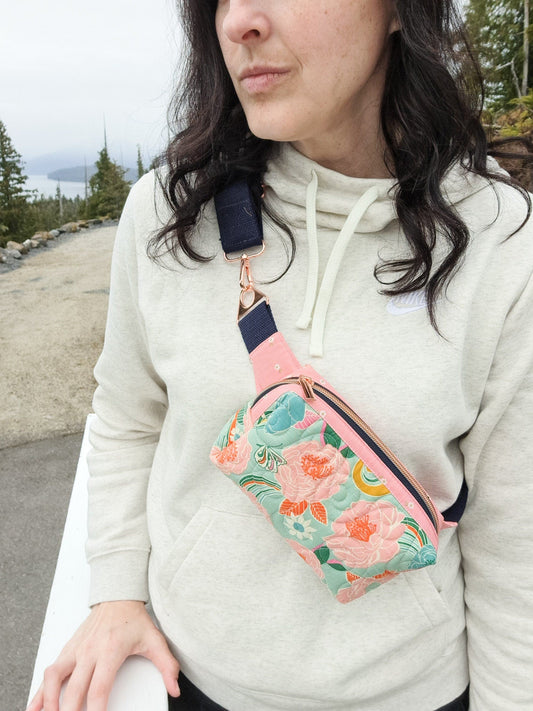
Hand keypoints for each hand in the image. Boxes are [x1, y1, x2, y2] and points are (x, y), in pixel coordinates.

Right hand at [26, 600, 179, 710]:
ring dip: (49, 701)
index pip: (98, 687)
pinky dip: (40, 690)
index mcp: (110, 650)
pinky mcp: (67, 649)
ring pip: (53, 677)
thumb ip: (167, 666)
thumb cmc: (134, 620)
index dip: (95, 710)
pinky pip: (49, 671)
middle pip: (74, 689)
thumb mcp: (155, 641)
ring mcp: (75, 649)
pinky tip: (35, 707)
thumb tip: (174, 688)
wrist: (117, 596)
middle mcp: (89, 650)